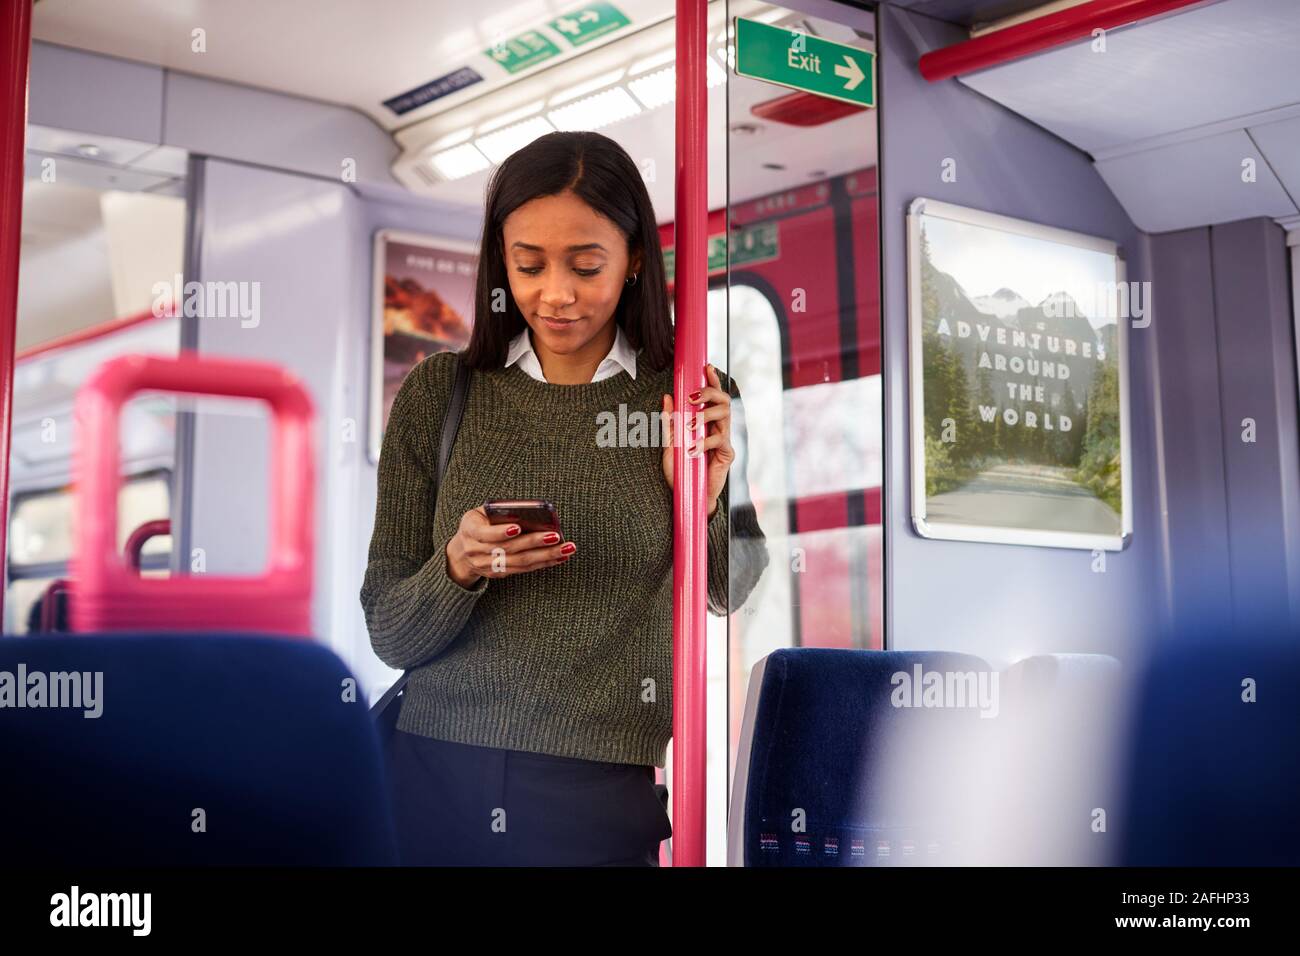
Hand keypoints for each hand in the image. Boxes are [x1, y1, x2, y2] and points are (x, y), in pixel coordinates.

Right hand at [445, 506, 574, 586]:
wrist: (461, 553)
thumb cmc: (477, 525)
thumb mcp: (479, 514)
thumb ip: (498, 511)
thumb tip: (528, 511)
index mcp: (470, 531)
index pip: (486, 534)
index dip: (501, 532)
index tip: (518, 527)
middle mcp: (477, 551)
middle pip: (509, 549)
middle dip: (534, 542)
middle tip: (556, 536)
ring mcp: (488, 566)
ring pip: (520, 562)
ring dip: (545, 555)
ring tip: (566, 548)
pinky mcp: (499, 574)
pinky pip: (523, 569)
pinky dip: (543, 563)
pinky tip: (559, 557)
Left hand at [661, 363, 733, 515]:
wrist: (689, 498)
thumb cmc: (681, 471)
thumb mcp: (670, 444)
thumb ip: (669, 422)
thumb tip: (667, 396)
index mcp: (706, 422)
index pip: (713, 397)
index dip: (713, 380)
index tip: (707, 367)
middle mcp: (718, 428)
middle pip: (723, 401)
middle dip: (709, 393)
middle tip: (692, 398)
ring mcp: (724, 440)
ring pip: (724, 416)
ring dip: (706, 415)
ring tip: (690, 425)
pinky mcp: (726, 455)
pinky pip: (719, 440)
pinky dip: (704, 442)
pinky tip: (692, 450)